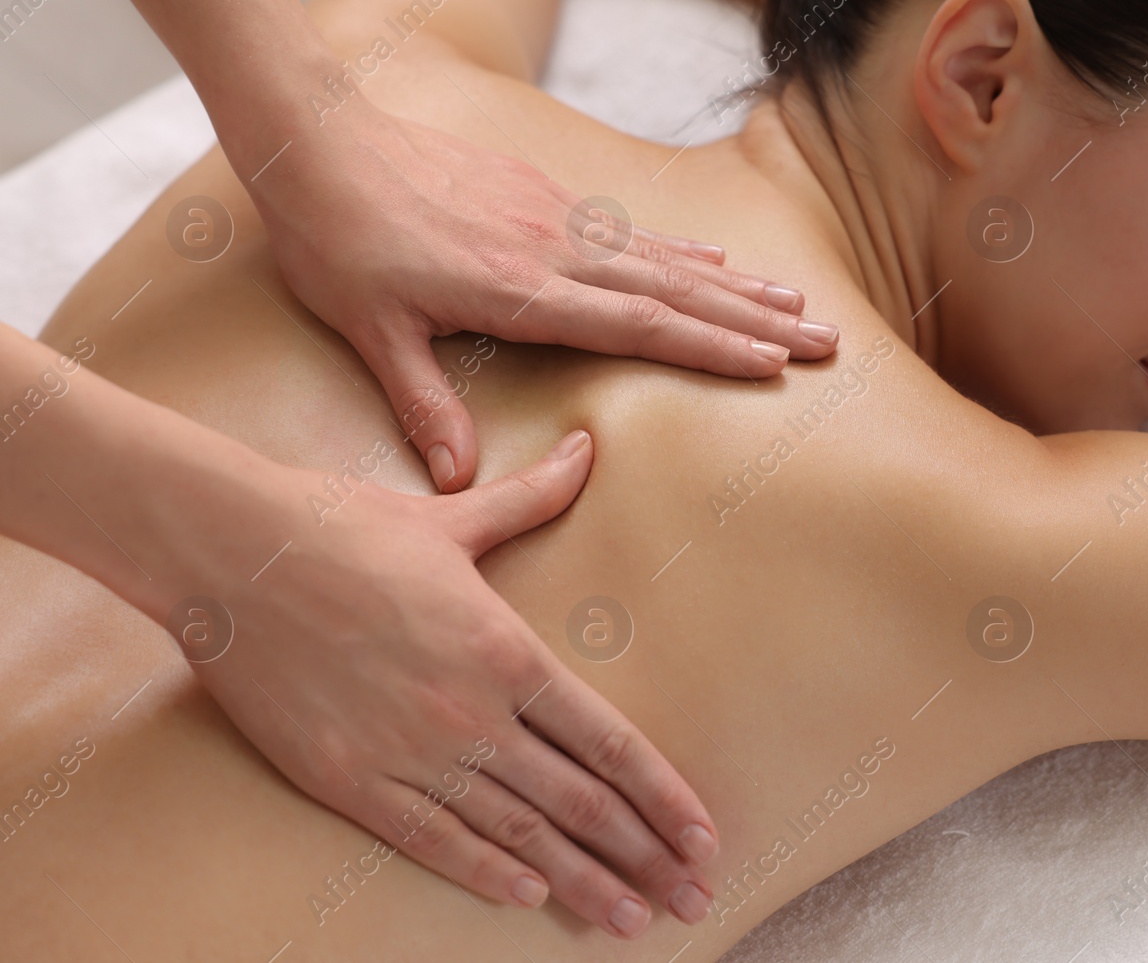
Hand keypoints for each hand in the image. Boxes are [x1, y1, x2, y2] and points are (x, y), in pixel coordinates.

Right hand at [181, 430, 716, 936]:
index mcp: (505, 651)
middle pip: (578, 803)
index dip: (664, 797)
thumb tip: (588, 446)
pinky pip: (431, 839)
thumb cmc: (342, 526)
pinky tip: (528, 898)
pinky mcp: (347, 780)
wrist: (228, 551)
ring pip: (517, 835)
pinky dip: (484, 872)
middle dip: (643, 856)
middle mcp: (469, 712)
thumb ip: (534, 497)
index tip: (705, 835)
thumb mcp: (452, 517)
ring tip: (631, 918)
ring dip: (582, 882)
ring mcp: (408, 752)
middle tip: (691, 898)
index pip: (609, 743)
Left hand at [254, 101, 839, 491]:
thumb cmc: (339, 242)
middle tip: (825, 341)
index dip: (709, 346)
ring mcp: (557, 218)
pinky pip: (633, 230)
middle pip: (676, 291)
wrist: (319, 143)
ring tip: (799, 304)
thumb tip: (457, 480)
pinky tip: (717, 257)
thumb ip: (423, 405)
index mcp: (522, 290)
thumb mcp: (370, 332)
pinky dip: (682, 249)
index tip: (771, 364)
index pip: (637, 324)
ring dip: (737, 283)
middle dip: (755, 320)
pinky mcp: (545, 196)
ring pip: (666, 258)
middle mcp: (556, 250)